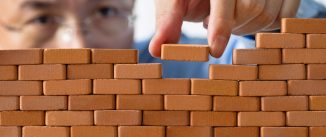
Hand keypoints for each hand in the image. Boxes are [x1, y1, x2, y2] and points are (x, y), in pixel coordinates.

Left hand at [149, 0, 300, 57]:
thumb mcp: (174, 0)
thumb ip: (168, 21)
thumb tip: (157, 50)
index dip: (221, 25)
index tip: (215, 50)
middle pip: (251, 9)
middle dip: (231, 27)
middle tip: (211, 23)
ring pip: (267, 16)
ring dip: (245, 28)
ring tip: (228, 18)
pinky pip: (283, 16)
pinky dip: (265, 25)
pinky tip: (247, 17)